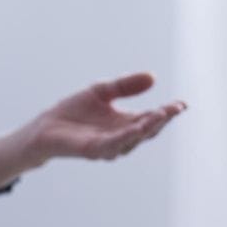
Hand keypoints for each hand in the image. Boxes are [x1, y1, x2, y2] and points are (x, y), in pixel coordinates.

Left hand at [0, 72, 186, 187]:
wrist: (45, 126)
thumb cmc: (73, 110)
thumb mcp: (102, 91)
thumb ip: (125, 85)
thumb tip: (152, 77)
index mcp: (126, 123)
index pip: (152, 118)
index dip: (167, 112)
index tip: (182, 104)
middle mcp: (121, 137)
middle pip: (147, 130)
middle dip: (161, 120)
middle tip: (174, 108)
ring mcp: (108, 145)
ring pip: (133, 139)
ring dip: (146, 128)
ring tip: (159, 115)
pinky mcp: (92, 150)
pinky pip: (112, 145)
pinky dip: (125, 138)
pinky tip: (135, 129)